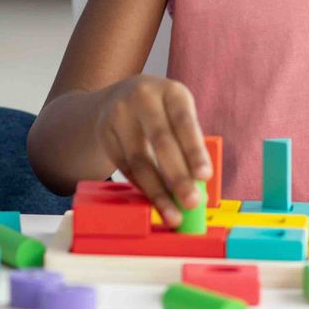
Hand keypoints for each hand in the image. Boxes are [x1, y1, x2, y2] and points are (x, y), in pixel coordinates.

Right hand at [92, 75, 211, 225]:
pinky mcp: (104, 133)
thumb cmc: (162, 113)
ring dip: (158, 192)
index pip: (184, 122)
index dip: (194, 150)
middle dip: (177, 176)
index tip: (204, 177)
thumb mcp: (178, 116)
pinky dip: (142, 188)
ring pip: (139, 160)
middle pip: (160, 140)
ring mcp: (119, 114)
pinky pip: (125, 167)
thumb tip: (199, 190)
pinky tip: (155, 202)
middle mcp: (143, 98)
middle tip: (191, 203)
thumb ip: (189, 145)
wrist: (119, 96)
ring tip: (173, 215)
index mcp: (171, 92)